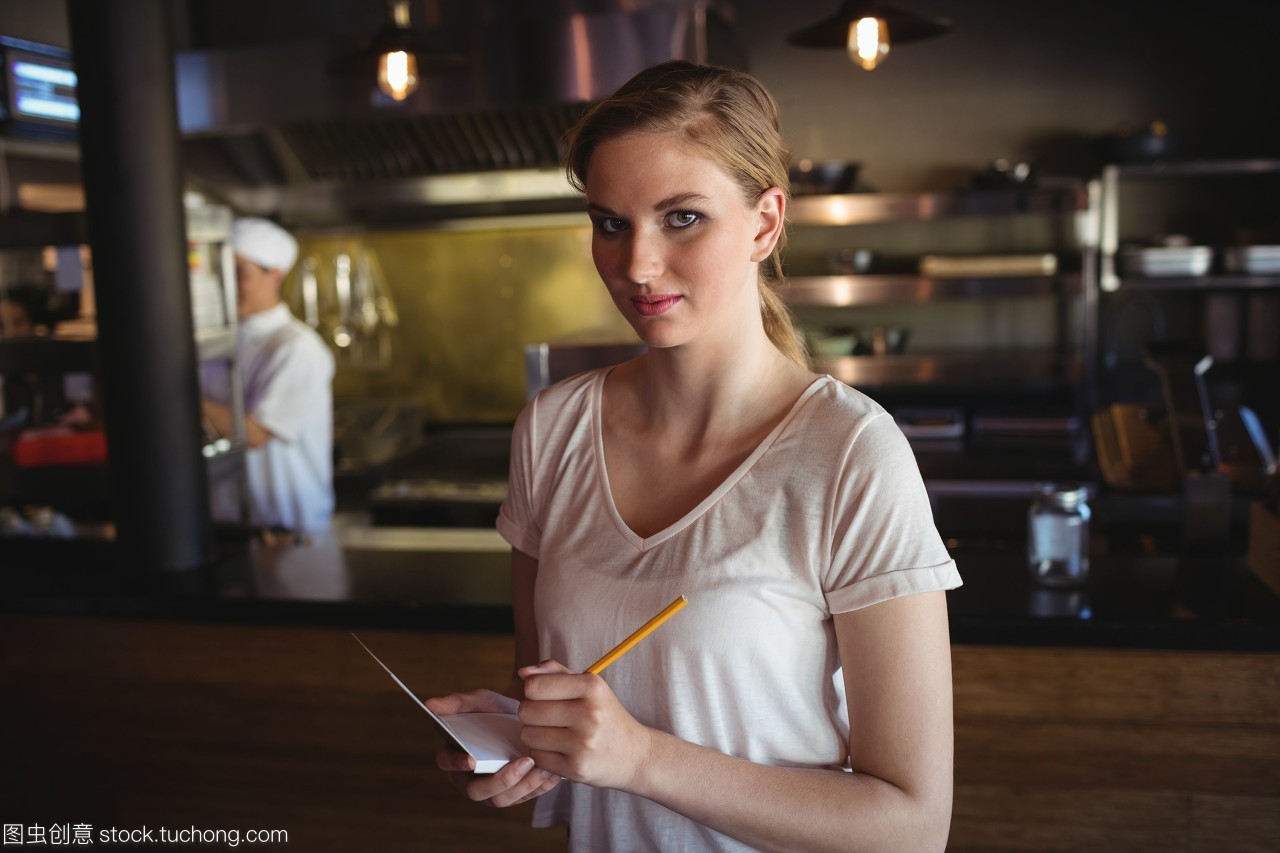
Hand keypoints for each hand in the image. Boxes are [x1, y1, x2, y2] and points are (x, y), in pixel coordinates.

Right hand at [424, 688, 560, 807]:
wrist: (528, 717)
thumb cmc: (497, 710)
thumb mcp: (481, 701)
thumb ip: (458, 702)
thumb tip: (430, 703)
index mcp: (454, 755)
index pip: (447, 763)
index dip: (456, 763)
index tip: (472, 759)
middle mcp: (470, 778)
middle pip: (476, 792)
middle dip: (500, 780)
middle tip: (524, 762)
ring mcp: (492, 790)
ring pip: (502, 799)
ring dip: (523, 786)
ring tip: (541, 767)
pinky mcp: (513, 794)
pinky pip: (523, 798)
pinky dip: (538, 787)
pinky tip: (551, 772)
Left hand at [518, 660, 653, 790]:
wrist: (635, 755)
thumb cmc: (606, 716)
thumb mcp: (589, 687)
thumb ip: (555, 673)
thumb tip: (523, 672)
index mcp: (591, 687)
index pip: (535, 685)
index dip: (532, 691)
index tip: (543, 696)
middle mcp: (589, 714)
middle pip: (527, 710)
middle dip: (531, 714)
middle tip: (547, 718)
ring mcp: (583, 744)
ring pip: (528, 735)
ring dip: (534, 735)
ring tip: (553, 735)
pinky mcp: (576, 768)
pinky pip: (537, 758)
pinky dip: (542, 755)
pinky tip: (558, 751)